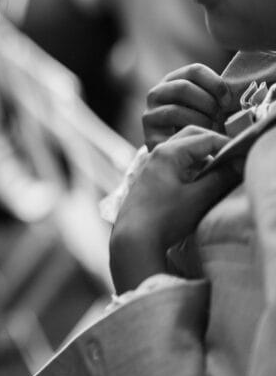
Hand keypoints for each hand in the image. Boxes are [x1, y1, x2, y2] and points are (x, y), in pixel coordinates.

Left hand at [110, 125, 237, 291]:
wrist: (134, 237)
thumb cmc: (165, 217)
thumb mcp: (198, 198)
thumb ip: (220, 178)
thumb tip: (237, 164)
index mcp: (168, 152)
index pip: (205, 138)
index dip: (227, 145)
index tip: (241, 159)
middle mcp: (157, 154)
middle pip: (191, 137)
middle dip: (213, 146)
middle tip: (231, 160)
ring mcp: (151, 165)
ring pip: (182, 151)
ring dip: (202, 157)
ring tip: (218, 173)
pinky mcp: (150, 178)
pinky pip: (175, 163)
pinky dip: (190, 167)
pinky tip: (199, 182)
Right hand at [142, 63, 234, 150]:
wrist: (183, 154)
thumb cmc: (201, 125)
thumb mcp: (208, 105)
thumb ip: (216, 96)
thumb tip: (236, 95)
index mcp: (172, 81)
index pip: (194, 70)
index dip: (215, 84)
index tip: (227, 100)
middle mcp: (156, 94)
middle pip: (182, 87)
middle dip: (207, 103)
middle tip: (218, 117)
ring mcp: (150, 115)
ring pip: (175, 110)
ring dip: (200, 121)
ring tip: (209, 130)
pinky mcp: (149, 136)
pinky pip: (171, 133)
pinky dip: (191, 136)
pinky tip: (200, 140)